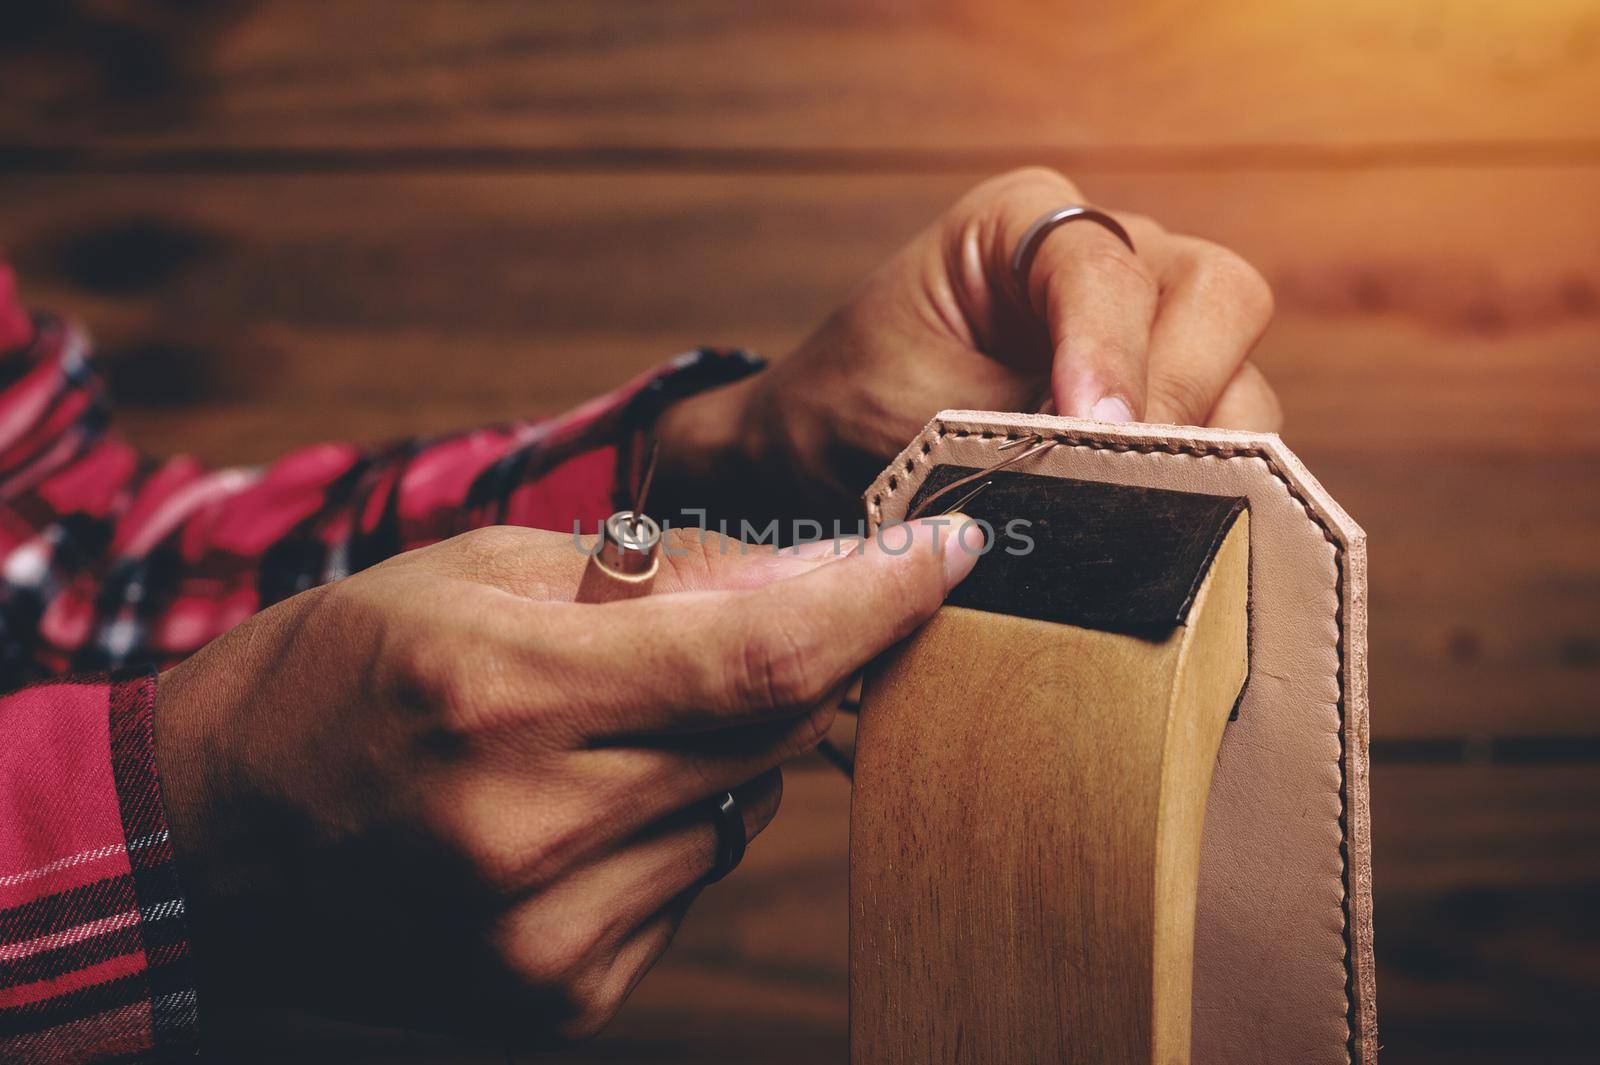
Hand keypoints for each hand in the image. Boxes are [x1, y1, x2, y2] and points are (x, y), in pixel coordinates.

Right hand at [154, 518, 975, 1043]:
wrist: (203, 845)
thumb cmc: (332, 678)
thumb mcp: (475, 572)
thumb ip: (657, 576)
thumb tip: (814, 575)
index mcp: (503, 692)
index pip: (763, 650)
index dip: (882, 598)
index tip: (956, 547)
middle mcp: (532, 829)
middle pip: (771, 726)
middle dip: (798, 655)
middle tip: (753, 615)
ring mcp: (547, 933)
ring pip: (741, 806)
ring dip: (718, 745)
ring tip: (605, 722)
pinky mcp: (556, 993)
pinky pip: (692, 880)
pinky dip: (673, 822)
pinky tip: (581, 803)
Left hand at [657, 167, 1279, 522]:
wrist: (822, 457)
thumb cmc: (852, 409)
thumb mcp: (904, 409)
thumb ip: (1004, 432)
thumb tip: (1102, 481)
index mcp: (1025, 225)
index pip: (1106, 268)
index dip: (1109, 351)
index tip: (1092, 430)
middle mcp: (1112, 260)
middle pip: (1217, 300)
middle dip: (1178, 397)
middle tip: (1132, 486)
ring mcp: (1157, 332)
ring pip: (1243, 382)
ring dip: (1204, 459)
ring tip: (1139, 523)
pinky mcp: (1178, 407)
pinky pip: (1235, 446)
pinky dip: (1209, 494)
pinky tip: (1161, 539)